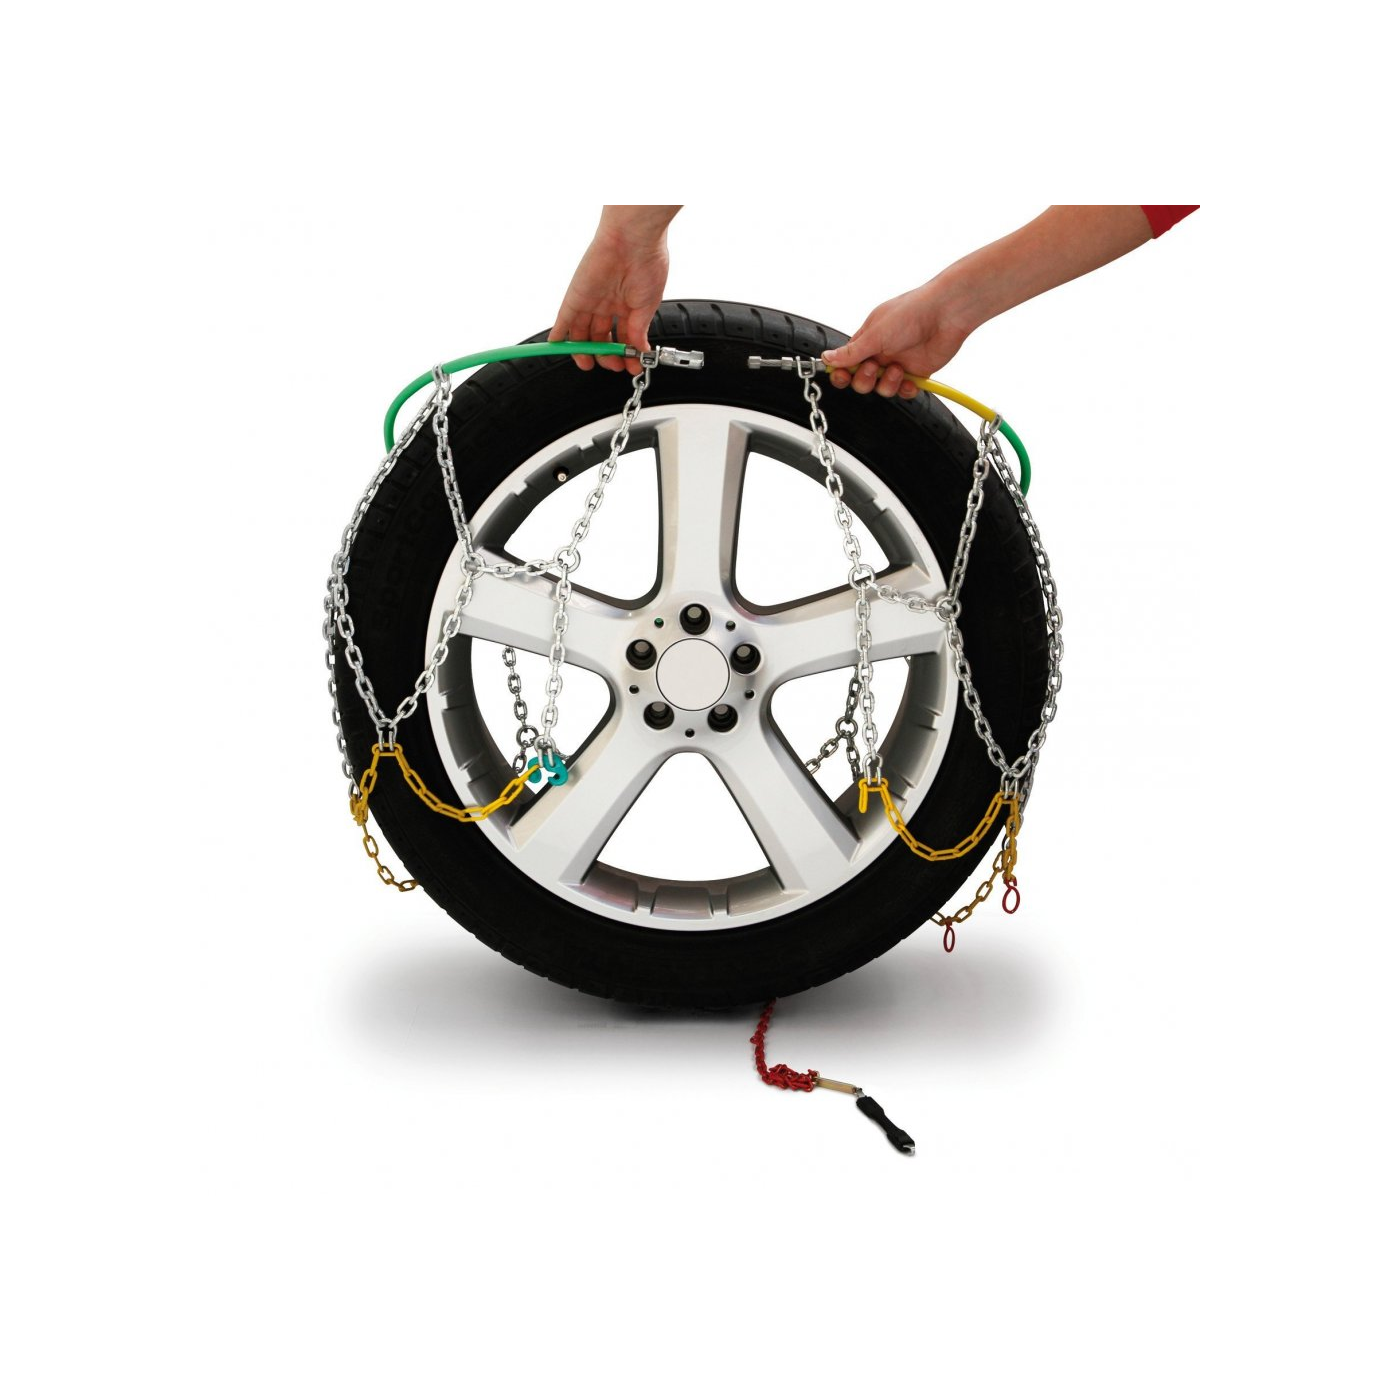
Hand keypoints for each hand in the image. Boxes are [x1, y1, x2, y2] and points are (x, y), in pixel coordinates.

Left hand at [549, 206, 678, 373]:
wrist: (634, 238)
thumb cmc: (647, 261)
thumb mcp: (647, 306)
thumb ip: (639, 331)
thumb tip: (640, 351)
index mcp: (628, 302)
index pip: (623, 334)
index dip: (625, 352)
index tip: (631, 365)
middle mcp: (608, 301)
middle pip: (601, 335)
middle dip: (606, 354)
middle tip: (613, 365)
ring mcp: (591, 299)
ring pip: (582, 332)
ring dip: (585, 351)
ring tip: (589, 364)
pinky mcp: (576, 296)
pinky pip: (564, 319)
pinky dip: (559, 333)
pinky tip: (556, 345)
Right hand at [821, 283, 972, 398]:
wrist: (946, 313)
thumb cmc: (911, 312)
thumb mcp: (875, 334)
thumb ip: (851, 352)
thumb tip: (827, 357)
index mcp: (867, 340)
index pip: (845, 363)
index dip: (841, 373)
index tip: (842, 375)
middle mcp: (881, 353)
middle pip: (861, 381)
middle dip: (865, 379)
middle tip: (875, 367)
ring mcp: (898, 364)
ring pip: (882, 390)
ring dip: (888, 383)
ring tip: (898, 368)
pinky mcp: (915, 374)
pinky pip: (903, 392)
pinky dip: (905, 390)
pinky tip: (910, 379)